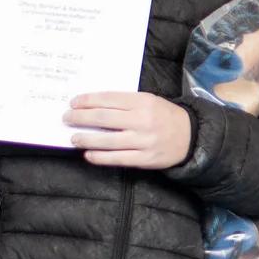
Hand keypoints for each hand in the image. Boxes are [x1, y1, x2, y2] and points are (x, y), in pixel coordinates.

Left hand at [64, 92, 191, 168]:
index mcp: (143, 102)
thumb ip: (125, 103)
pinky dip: (101, 157)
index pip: (109, 99)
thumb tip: (93, 106)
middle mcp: (143, 120)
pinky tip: (89, 155)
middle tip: (67, 118)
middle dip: (81, 118)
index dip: (88, 101)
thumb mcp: (149, 101)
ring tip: (74, 138)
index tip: (74, 103)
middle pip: (104, 118)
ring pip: (108, 140)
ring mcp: (144, 141)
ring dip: (86, 139)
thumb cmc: (165, 117)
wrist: (191, 137)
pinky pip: (118, 158)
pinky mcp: (146, 158)